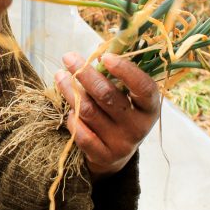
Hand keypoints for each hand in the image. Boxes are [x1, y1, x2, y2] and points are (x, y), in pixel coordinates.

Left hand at [55, 52, 159, 181]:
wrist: (115, 154)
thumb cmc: (119, 113)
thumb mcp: (126, 96)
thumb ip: (115, 76)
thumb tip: (97, 53)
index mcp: (150, 107)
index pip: (143, 87)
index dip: (126, 70)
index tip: (105, 56)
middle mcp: (139, 127)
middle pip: (108, 96)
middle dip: (85, 74)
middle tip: (69, 58)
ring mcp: (122, 144)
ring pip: (89, 111)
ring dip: (71, 91)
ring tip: (60, 76)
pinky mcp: (104, 157)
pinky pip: (81, 133)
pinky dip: (72, 118)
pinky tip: (69, 108)